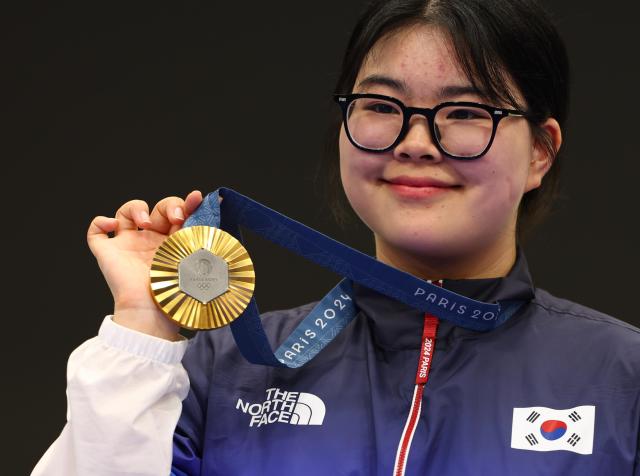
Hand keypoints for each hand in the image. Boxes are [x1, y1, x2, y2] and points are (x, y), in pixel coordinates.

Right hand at [87, 190, 203, 340]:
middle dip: (167, 205)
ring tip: (145, 222)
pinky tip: (113, 226)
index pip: (178, 213)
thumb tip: (222, 205)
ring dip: (136, 208)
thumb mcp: (194, 259)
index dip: (186, 203)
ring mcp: (128, 245)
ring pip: (126, 212)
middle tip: (175, 217)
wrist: (153, 313)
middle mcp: (150, 241)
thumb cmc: (176, 293)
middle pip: (156, 209)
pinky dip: (100, 222)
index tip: (196, 198)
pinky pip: (96, 231)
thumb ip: (203, 235)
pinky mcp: (107, 253)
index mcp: (173, 243)